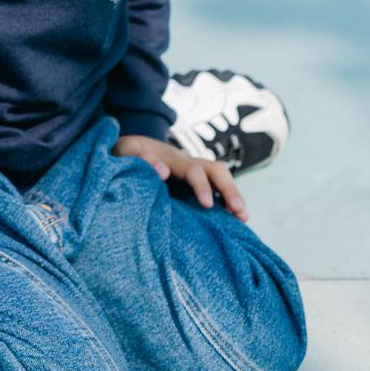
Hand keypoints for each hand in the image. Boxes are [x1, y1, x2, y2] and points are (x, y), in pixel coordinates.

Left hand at [111, 133, 249, 221]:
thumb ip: (140, 159)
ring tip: (244, 219)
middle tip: (239, 212)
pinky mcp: (193, 183)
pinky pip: (216, 189)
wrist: (129, 149)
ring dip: (234, 196)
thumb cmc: (125, 154)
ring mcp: (193, 171)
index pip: (192, 169)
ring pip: (220, 178)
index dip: (201, 185)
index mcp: (171, 158)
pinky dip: (227, 202)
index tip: (208, 204)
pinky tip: (234, 221)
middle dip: (229, 190)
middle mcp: (187, 162)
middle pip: (216, 170)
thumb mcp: (125, 152)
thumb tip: (163, 172)